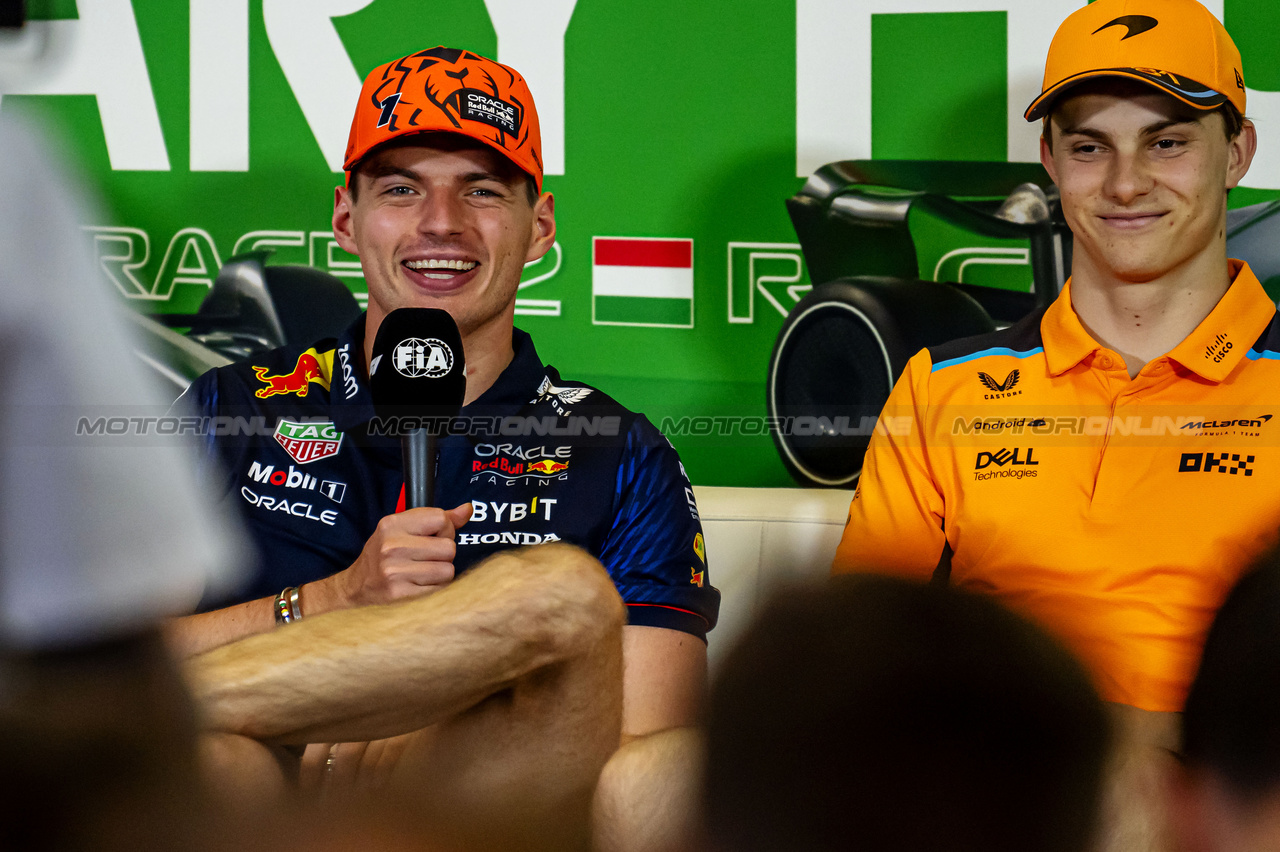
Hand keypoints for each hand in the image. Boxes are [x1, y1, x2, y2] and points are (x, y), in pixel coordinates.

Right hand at [305, 503, 471, 612]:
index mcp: (392, 524)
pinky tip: (419, 585)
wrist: (354, 587)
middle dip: (444, 554)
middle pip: (449, 547)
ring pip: (448, 570)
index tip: (434, 538)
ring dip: (441, 573)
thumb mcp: (402, 530)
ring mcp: (394, 570)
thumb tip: (467, 510)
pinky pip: (440, 589)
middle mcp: (392, 545)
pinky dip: (435, 588)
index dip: (445, 530)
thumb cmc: (383, 556)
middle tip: (428, 558)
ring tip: (423, 572)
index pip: (441, 519)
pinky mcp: (399, 593)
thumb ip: (436, 519)